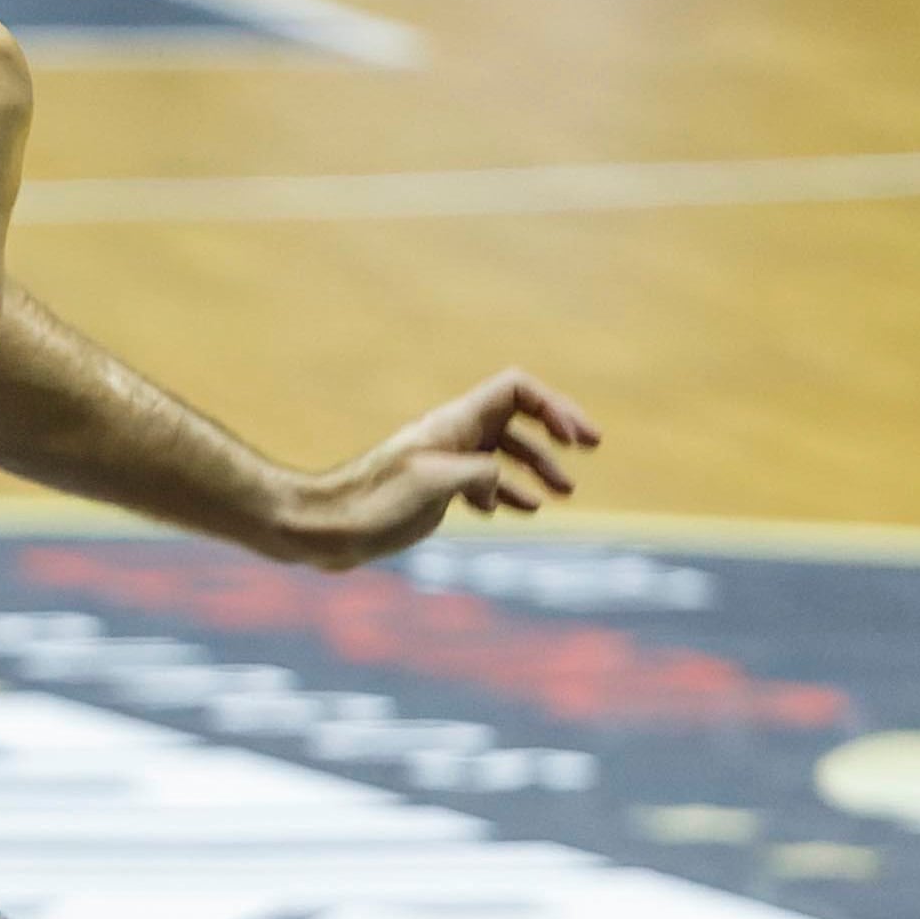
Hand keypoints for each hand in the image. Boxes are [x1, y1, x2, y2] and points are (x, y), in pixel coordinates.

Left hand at [284, 368, 601, 569]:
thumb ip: (476, 472)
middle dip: (555, 430)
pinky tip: (518, 510)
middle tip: (589, 447)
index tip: (577, 440)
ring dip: (537, 466)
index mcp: (454, 423)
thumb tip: (501, 477)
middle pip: (516, 417)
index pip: (515, 390)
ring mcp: (445, 462)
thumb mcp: (431, 484)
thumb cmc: (373, 503)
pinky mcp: (436, 490)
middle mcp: (453, 436)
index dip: (553, 406)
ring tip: (563, 494)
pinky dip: (506, 491)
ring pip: (502, 453)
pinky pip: (483, 482)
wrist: (329, 527)